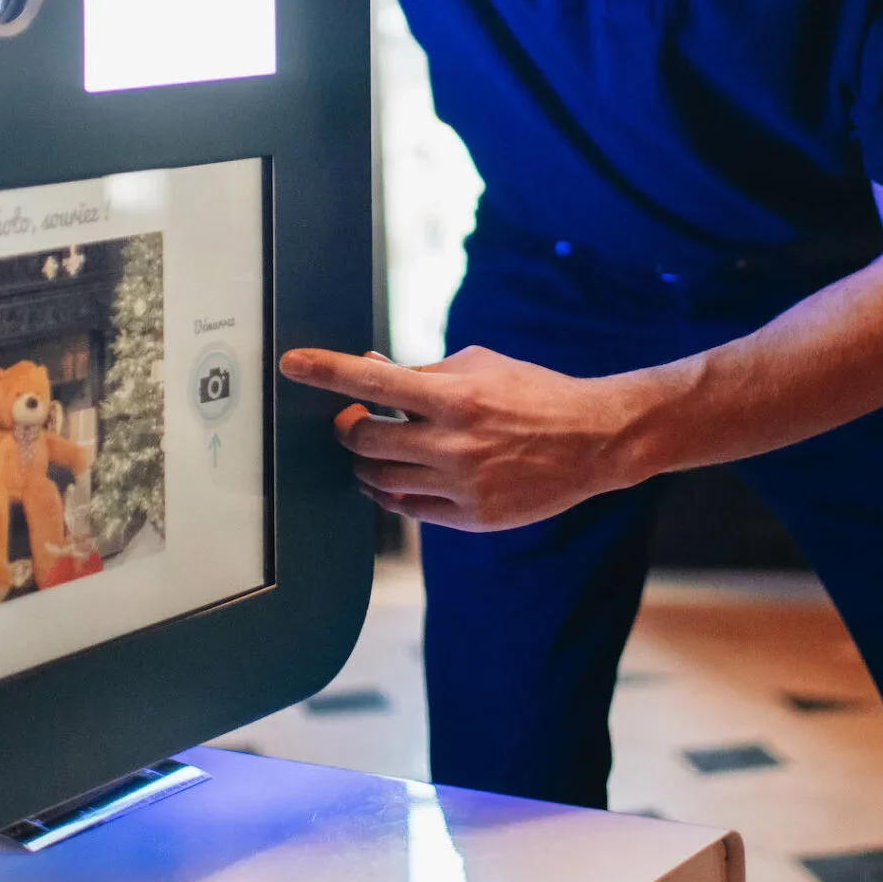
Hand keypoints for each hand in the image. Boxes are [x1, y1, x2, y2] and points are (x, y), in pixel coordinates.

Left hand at [277, 344, 648, 530]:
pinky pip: (408, 510)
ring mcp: (462, 486)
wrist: (591, 440)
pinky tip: (396, 478)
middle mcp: (454, 444)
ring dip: (364, 464)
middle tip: (352, 420)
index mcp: (455, 397)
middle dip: (347, 429)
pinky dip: (390, 493)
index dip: (325, 371)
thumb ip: (420, 371)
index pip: (372, 383)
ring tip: (373, 450)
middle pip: (364, 442)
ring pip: (380, 481)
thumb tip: (368, 368)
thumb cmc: (532, 392)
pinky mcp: (472, 518)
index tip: (290, 363)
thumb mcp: (478, 365)